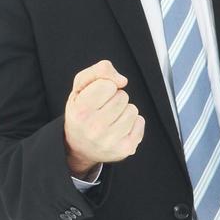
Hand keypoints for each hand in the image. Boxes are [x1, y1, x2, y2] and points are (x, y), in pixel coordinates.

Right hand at [63, 60, 144, 176]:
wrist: (79, 147)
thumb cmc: (81, 112)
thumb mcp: (80, 87)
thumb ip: (99, 71)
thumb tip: (122, 80)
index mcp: (81, 111)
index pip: (108, 85)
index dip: (105, 87)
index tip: (97, 97)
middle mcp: (94, 128)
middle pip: (122, 97)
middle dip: (115, 99)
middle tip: (103, 110)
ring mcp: (111, 140)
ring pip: (133, 110)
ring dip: (124, 111)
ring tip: (111, 119)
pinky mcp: (126, 148)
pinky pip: (140, 122)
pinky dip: (133, 123)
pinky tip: (119, 129)